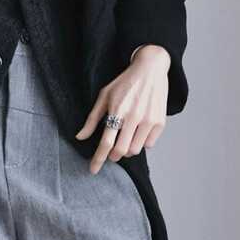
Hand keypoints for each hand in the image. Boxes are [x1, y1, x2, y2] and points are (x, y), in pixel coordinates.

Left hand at [75, 44, 170, 174]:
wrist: (150, 69)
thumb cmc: (125, 83)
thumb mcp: (104, 96)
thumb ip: (92, 118)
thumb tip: (80, 137)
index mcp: (117, 110)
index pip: (106, 142)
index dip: (98, 159)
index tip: (93, 170)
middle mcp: (134, 117)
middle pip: (121, 150)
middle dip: (113, 155)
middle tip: (111, 151)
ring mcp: (149, 120)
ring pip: (135, 150)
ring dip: (126, 150)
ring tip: (125, 138)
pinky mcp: (160, 122)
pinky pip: (148, 145)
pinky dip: (140, 143)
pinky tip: (137, 132)